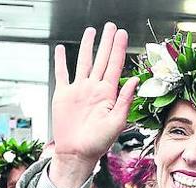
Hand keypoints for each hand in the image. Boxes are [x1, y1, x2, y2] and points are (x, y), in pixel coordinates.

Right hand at [48, 23, 138, 187]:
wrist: (76, 154)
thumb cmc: (98, 143)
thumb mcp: (116, 123)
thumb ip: (125, 100)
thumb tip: (134, 80)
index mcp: (108, 94)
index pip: (116, 65)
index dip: (119, 49)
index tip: (123, 34)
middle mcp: (94, 89)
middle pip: (101, 59)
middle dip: (106, 42)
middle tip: (111, 26)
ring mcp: (79, 90)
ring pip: (83, 62)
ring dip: (87, 46)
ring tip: (91, 31)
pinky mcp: (64, 95)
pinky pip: (62, 74)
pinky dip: (61, 61)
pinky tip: (60, 50)